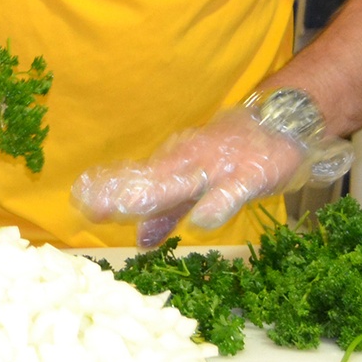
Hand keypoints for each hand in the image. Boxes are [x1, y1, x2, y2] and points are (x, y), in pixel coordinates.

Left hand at [72, 105, 351, 247]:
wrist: (283, 122)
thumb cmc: (236, 156)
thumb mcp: (199, 185)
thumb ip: (170, 211)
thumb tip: (140, 239)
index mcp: (175, 166)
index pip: (137, 181)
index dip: (109, 192)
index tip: (78, 202)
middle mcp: (189, 164)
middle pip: (150, 182)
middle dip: (120, 195)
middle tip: (87, 204)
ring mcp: (218, 169)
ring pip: (183, 183)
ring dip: (155, 195)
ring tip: (127, 208)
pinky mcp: (248, 176)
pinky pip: (230, 192)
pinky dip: (216, 204)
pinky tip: (202, 220)